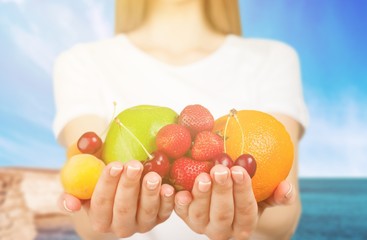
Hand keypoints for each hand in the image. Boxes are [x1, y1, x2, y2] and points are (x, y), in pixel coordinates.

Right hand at [59, 160, 174, 237]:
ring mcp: (141, 224)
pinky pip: (165, 212)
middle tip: (134, 165)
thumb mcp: (80, 184)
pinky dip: (167, 201)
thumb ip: (71, 191)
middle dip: (129, 185)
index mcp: (98, 219)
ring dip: (150, 194)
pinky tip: (168, 188)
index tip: (114, 165)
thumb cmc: (97, 181)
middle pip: (124, 207)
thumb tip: (71, 204)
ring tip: (152, 176)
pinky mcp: (159, 218)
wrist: (119, 186)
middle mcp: (120, 226)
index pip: (101, 202)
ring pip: (146, 212)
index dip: (107, 184)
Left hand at [174, 164, 295, 239]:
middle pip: (222, 214)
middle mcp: (222, 230)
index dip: (242, 191)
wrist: (224, 197)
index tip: (239, 170)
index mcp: (244, 225)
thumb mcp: (264, 195)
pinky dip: (179, 204)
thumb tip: (286, 188)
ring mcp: (201, 225)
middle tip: (220, 170)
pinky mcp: (184, 217)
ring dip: (201, 196)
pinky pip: (179, 213)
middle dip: (221, 192)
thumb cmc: (245, 194)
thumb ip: (278, 195)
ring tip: (202, 176)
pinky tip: (179, 191)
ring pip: (200, 215)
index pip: (246, 210)